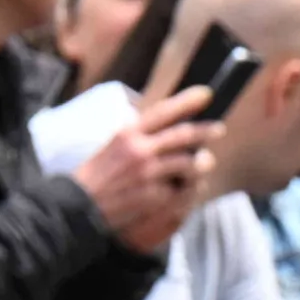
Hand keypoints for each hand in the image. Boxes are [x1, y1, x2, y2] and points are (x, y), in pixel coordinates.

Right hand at [71, 86, 217, 254]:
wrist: (80, 204)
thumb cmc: (97, 175)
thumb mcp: (114, 145)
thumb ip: (138, 136)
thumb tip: (164, 127)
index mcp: (128, 133)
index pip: (163, 111)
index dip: (187, 101)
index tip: (205, 94)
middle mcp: (140, 149)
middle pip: (184, 135)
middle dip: (206, 131)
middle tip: (219, 128)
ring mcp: (149, 173)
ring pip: (189, 163)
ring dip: (202, 163)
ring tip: (205, 163)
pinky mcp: (154, 195)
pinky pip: (181, 190)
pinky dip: (188, 189)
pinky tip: (188, 189)